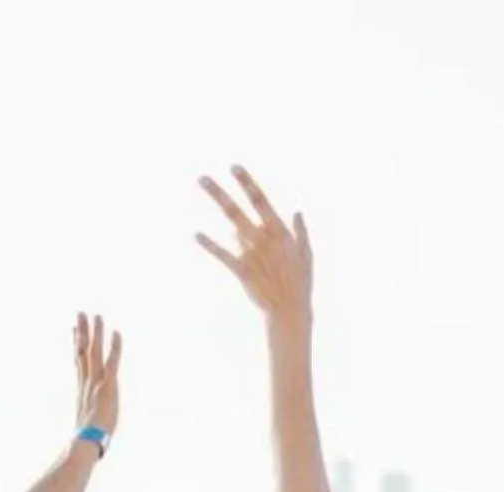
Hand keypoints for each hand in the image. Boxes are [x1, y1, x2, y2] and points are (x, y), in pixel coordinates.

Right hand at [73, 314, 122, 437]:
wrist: (87, 441)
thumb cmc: (86, 438)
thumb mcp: (86, 424)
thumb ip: (85, 418)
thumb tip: (82, 429)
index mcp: (81, 388)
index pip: (78, 361)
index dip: (76, 344)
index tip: (73, 330)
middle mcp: (86, 381)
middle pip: (82, 351)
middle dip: (82, 331)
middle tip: (80, 313)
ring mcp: (96, 382)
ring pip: (94, 351)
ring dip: (95, 332)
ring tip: (96, 315)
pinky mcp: (108, 385)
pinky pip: (112, 361)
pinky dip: (114, 347)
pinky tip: (116, 333)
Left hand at [196, 167, 312, 329]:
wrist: (290, 311)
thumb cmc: (300, 284)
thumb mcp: (306, 255)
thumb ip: (300, 232)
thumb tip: (297, 212)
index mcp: (280, 232)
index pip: (260, 200)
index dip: (246, 183)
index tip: (234, 167)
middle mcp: (263, 239)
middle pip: (237, 210)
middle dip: (218, 193)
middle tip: (201, 178)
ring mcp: (251, 254)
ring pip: (232, 228)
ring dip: (223, 213)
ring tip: (215, 202)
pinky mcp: (242, 270)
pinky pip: (223, 254)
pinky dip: (210, 244)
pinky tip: (197, 235)